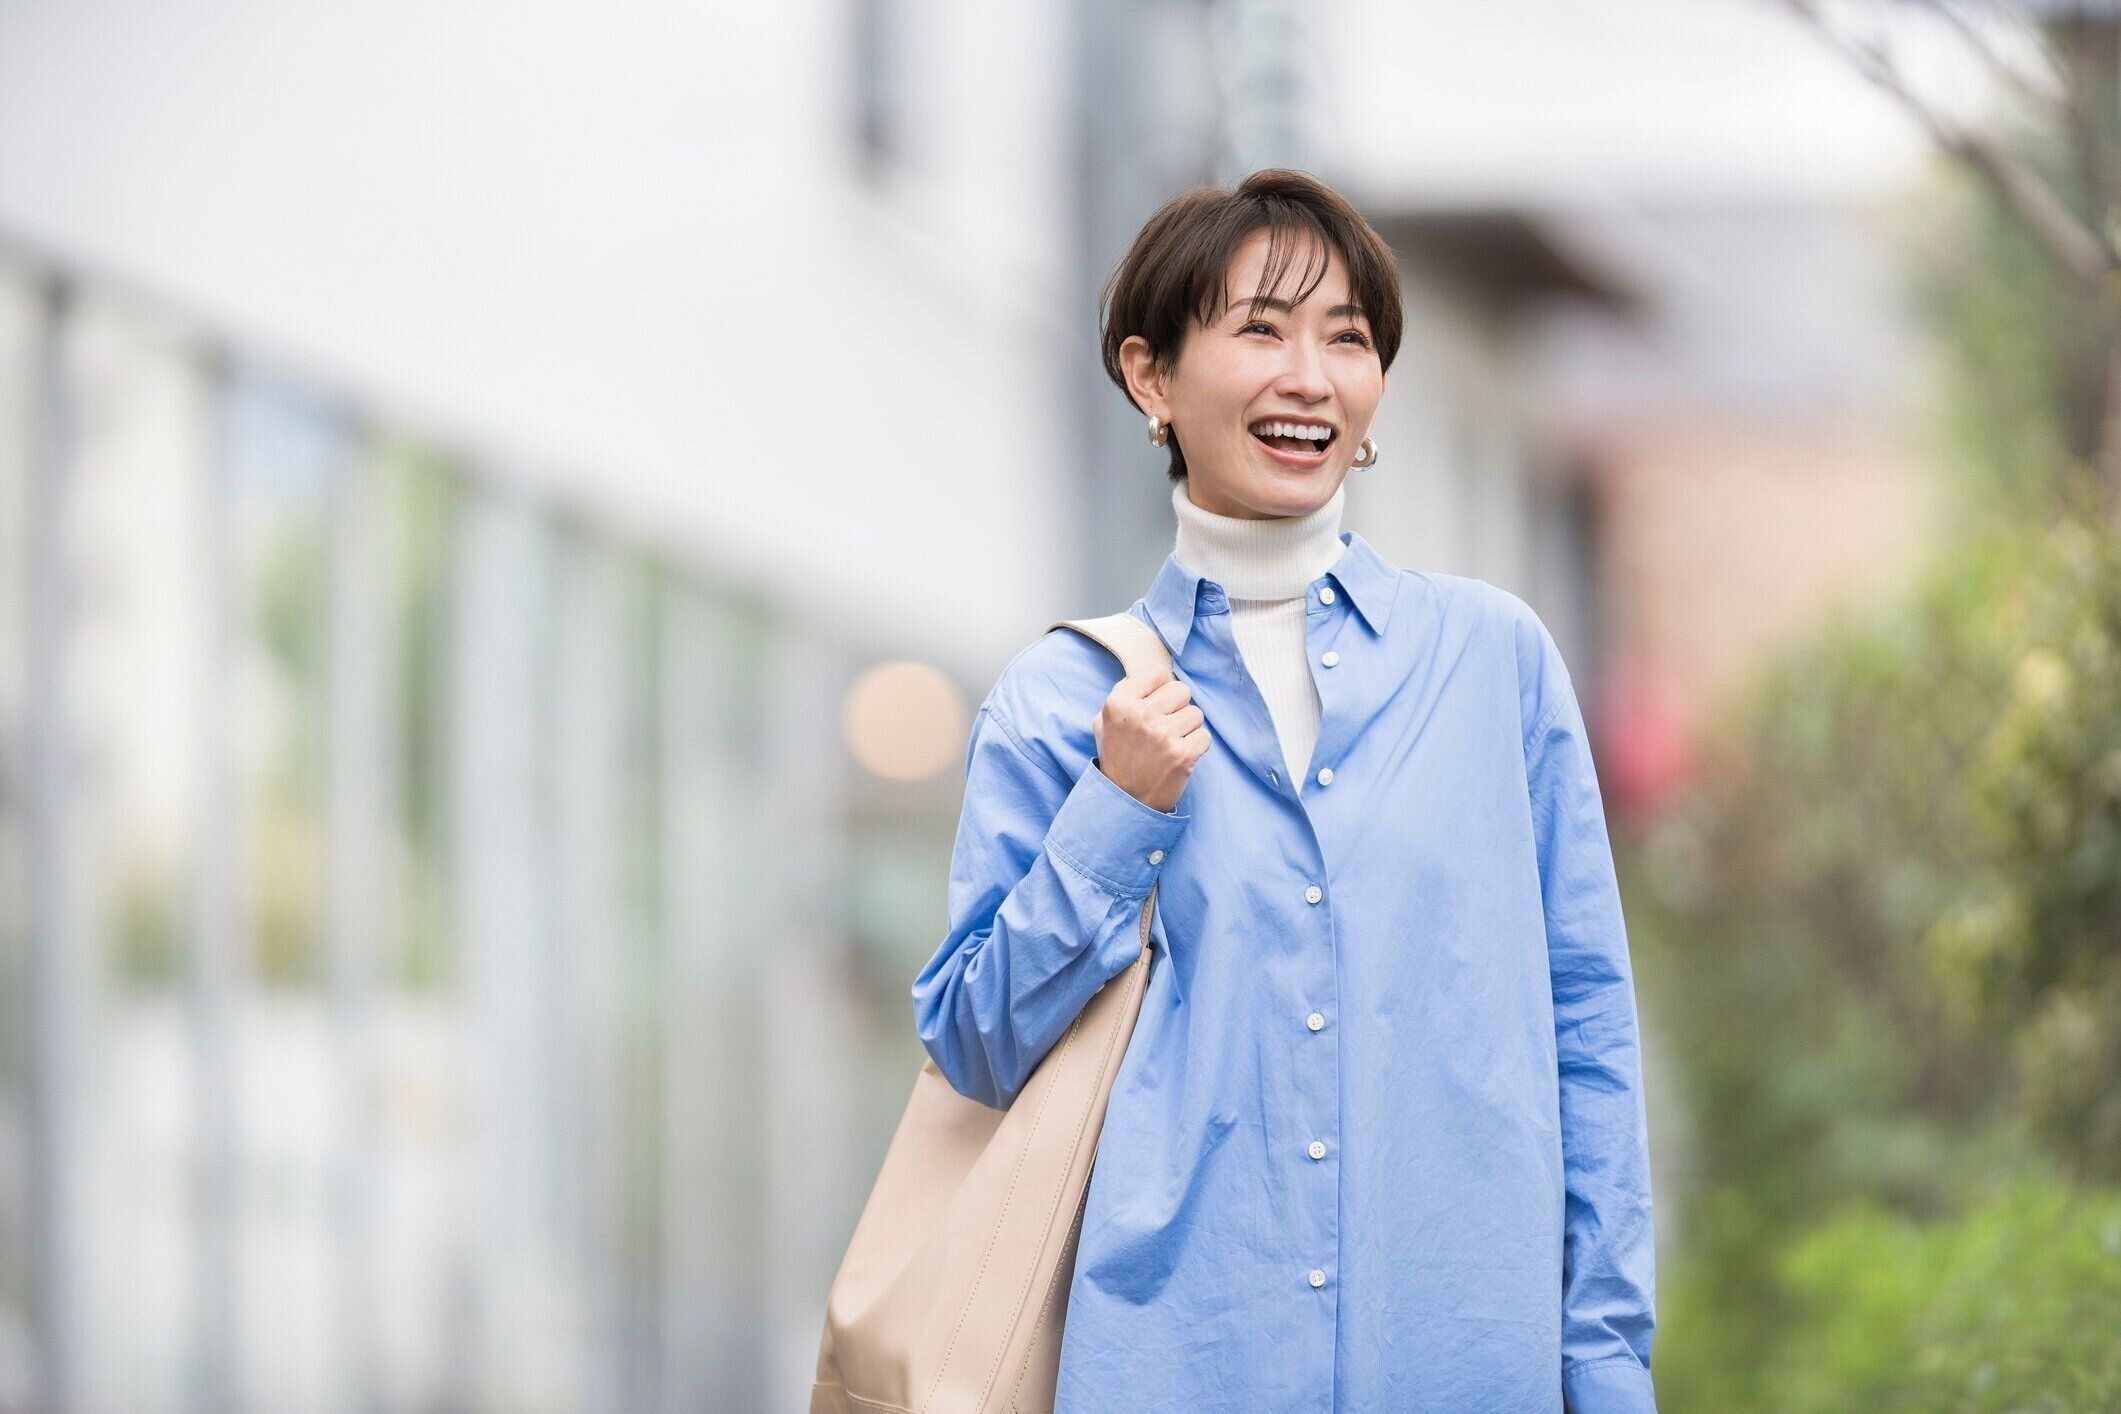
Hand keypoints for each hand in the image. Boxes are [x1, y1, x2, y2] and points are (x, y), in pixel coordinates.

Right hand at [1091, 665, 1209, 813]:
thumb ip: (1124, 694)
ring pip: (1196, 713)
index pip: (1156, 672)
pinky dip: (1196, 747)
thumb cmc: (1118, 758)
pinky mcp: (1182, 754)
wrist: (1125, 801)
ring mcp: (1162, 735)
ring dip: (1187, 729)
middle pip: (1181, 690)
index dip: (1160, 688)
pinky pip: (1205, 736)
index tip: (1156, 704)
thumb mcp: (1105, 722)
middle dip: (1176, 708)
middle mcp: (1140, 716)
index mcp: (1118, 704)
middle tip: (1164, 728)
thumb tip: (1152, 676)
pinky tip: (1179, 756)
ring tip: (1170, 744)